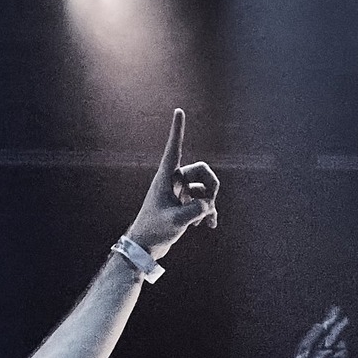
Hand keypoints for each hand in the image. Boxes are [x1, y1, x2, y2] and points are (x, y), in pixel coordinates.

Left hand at [124, 108, 219, 255]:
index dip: (177, 130)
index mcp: (165, 178)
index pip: (174, 149)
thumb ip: (195, 210)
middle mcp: (173, 181)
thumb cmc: (154, 230)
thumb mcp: (176, 221)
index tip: (179, 110)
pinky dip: (207, 212)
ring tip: (205, 221)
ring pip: (204, 188)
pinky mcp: (182, 204)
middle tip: (210, 204)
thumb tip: (209, 205)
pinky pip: (202, 201)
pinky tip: (208, 225)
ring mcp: (179, 192)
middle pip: (201, 171)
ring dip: (209, 203)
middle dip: (212, 186)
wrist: (145, 247)